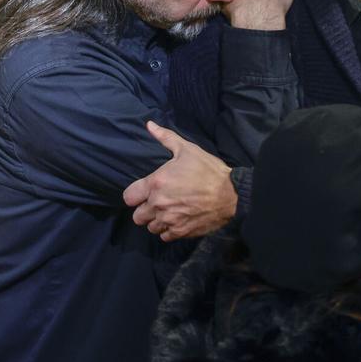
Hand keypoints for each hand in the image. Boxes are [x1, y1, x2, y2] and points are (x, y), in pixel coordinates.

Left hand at [122, 122, 236, 240]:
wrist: (232, 194)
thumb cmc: (209, 170)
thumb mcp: (187, 149)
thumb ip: (165, 138)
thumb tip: (149, 125)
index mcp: (156, 183)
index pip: (128, 197)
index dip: (135, 194)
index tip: (143, 192)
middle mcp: (158, 204)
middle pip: (137, 216)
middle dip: (145, 209)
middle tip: (158, 202)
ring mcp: (169, 220)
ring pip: (150, 227)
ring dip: (156, 220)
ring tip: (168, 212)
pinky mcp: (181, 232)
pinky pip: (164, 236)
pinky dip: (168, 230)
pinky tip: (177, 220)